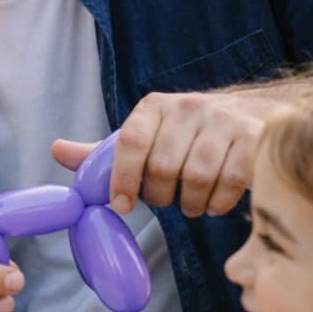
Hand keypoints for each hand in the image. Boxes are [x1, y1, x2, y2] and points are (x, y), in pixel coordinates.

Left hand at [52, 89, 269, 217]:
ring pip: (195, 178)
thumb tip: (57, 150)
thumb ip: (105, 151)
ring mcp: (224, 121)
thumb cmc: (187, 135)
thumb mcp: (146, 137)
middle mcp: (189, 107)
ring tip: (191, 204)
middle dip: (160, 196)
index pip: (131, 141)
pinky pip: (230, 183)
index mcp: (155, 107)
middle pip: (162, 166)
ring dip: (190, 204)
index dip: (122, 178)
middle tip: (167, 201)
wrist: (255, 115)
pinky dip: (218, 203)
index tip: (121, 204)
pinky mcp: (254, 139)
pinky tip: (215, 202)